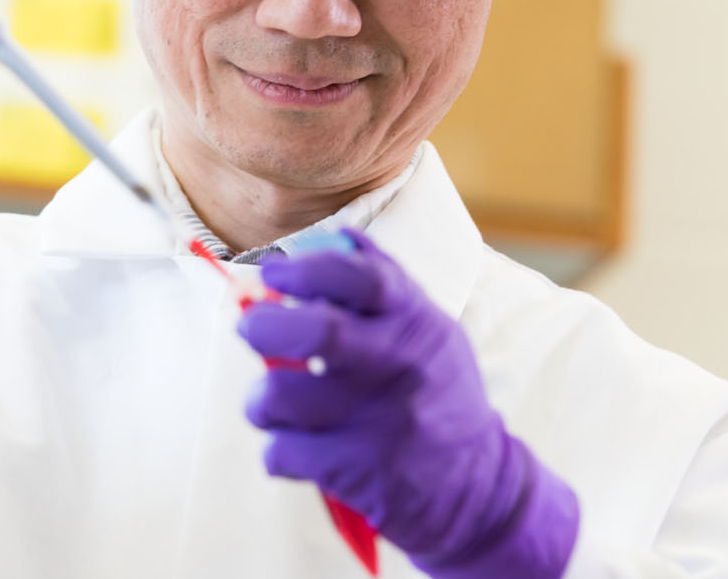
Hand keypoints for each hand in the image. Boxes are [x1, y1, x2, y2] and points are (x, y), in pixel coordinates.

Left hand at [238, 229, 578, 577]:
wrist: (478, 490)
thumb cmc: (436, 395)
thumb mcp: (429, 331)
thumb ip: (384, 284)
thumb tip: (329, 237)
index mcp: (415, 322)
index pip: (360, 276)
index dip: (307, 268)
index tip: (273, 271)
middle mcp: (400, 366)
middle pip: (316, 331)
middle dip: (263, 326)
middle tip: (250, 327)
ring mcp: (378, 422)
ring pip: (277, 396)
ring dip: (261, 400)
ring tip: (275, 403)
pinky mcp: (356, 471)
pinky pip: (280, 452)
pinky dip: (280, 451)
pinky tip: (303, 449)